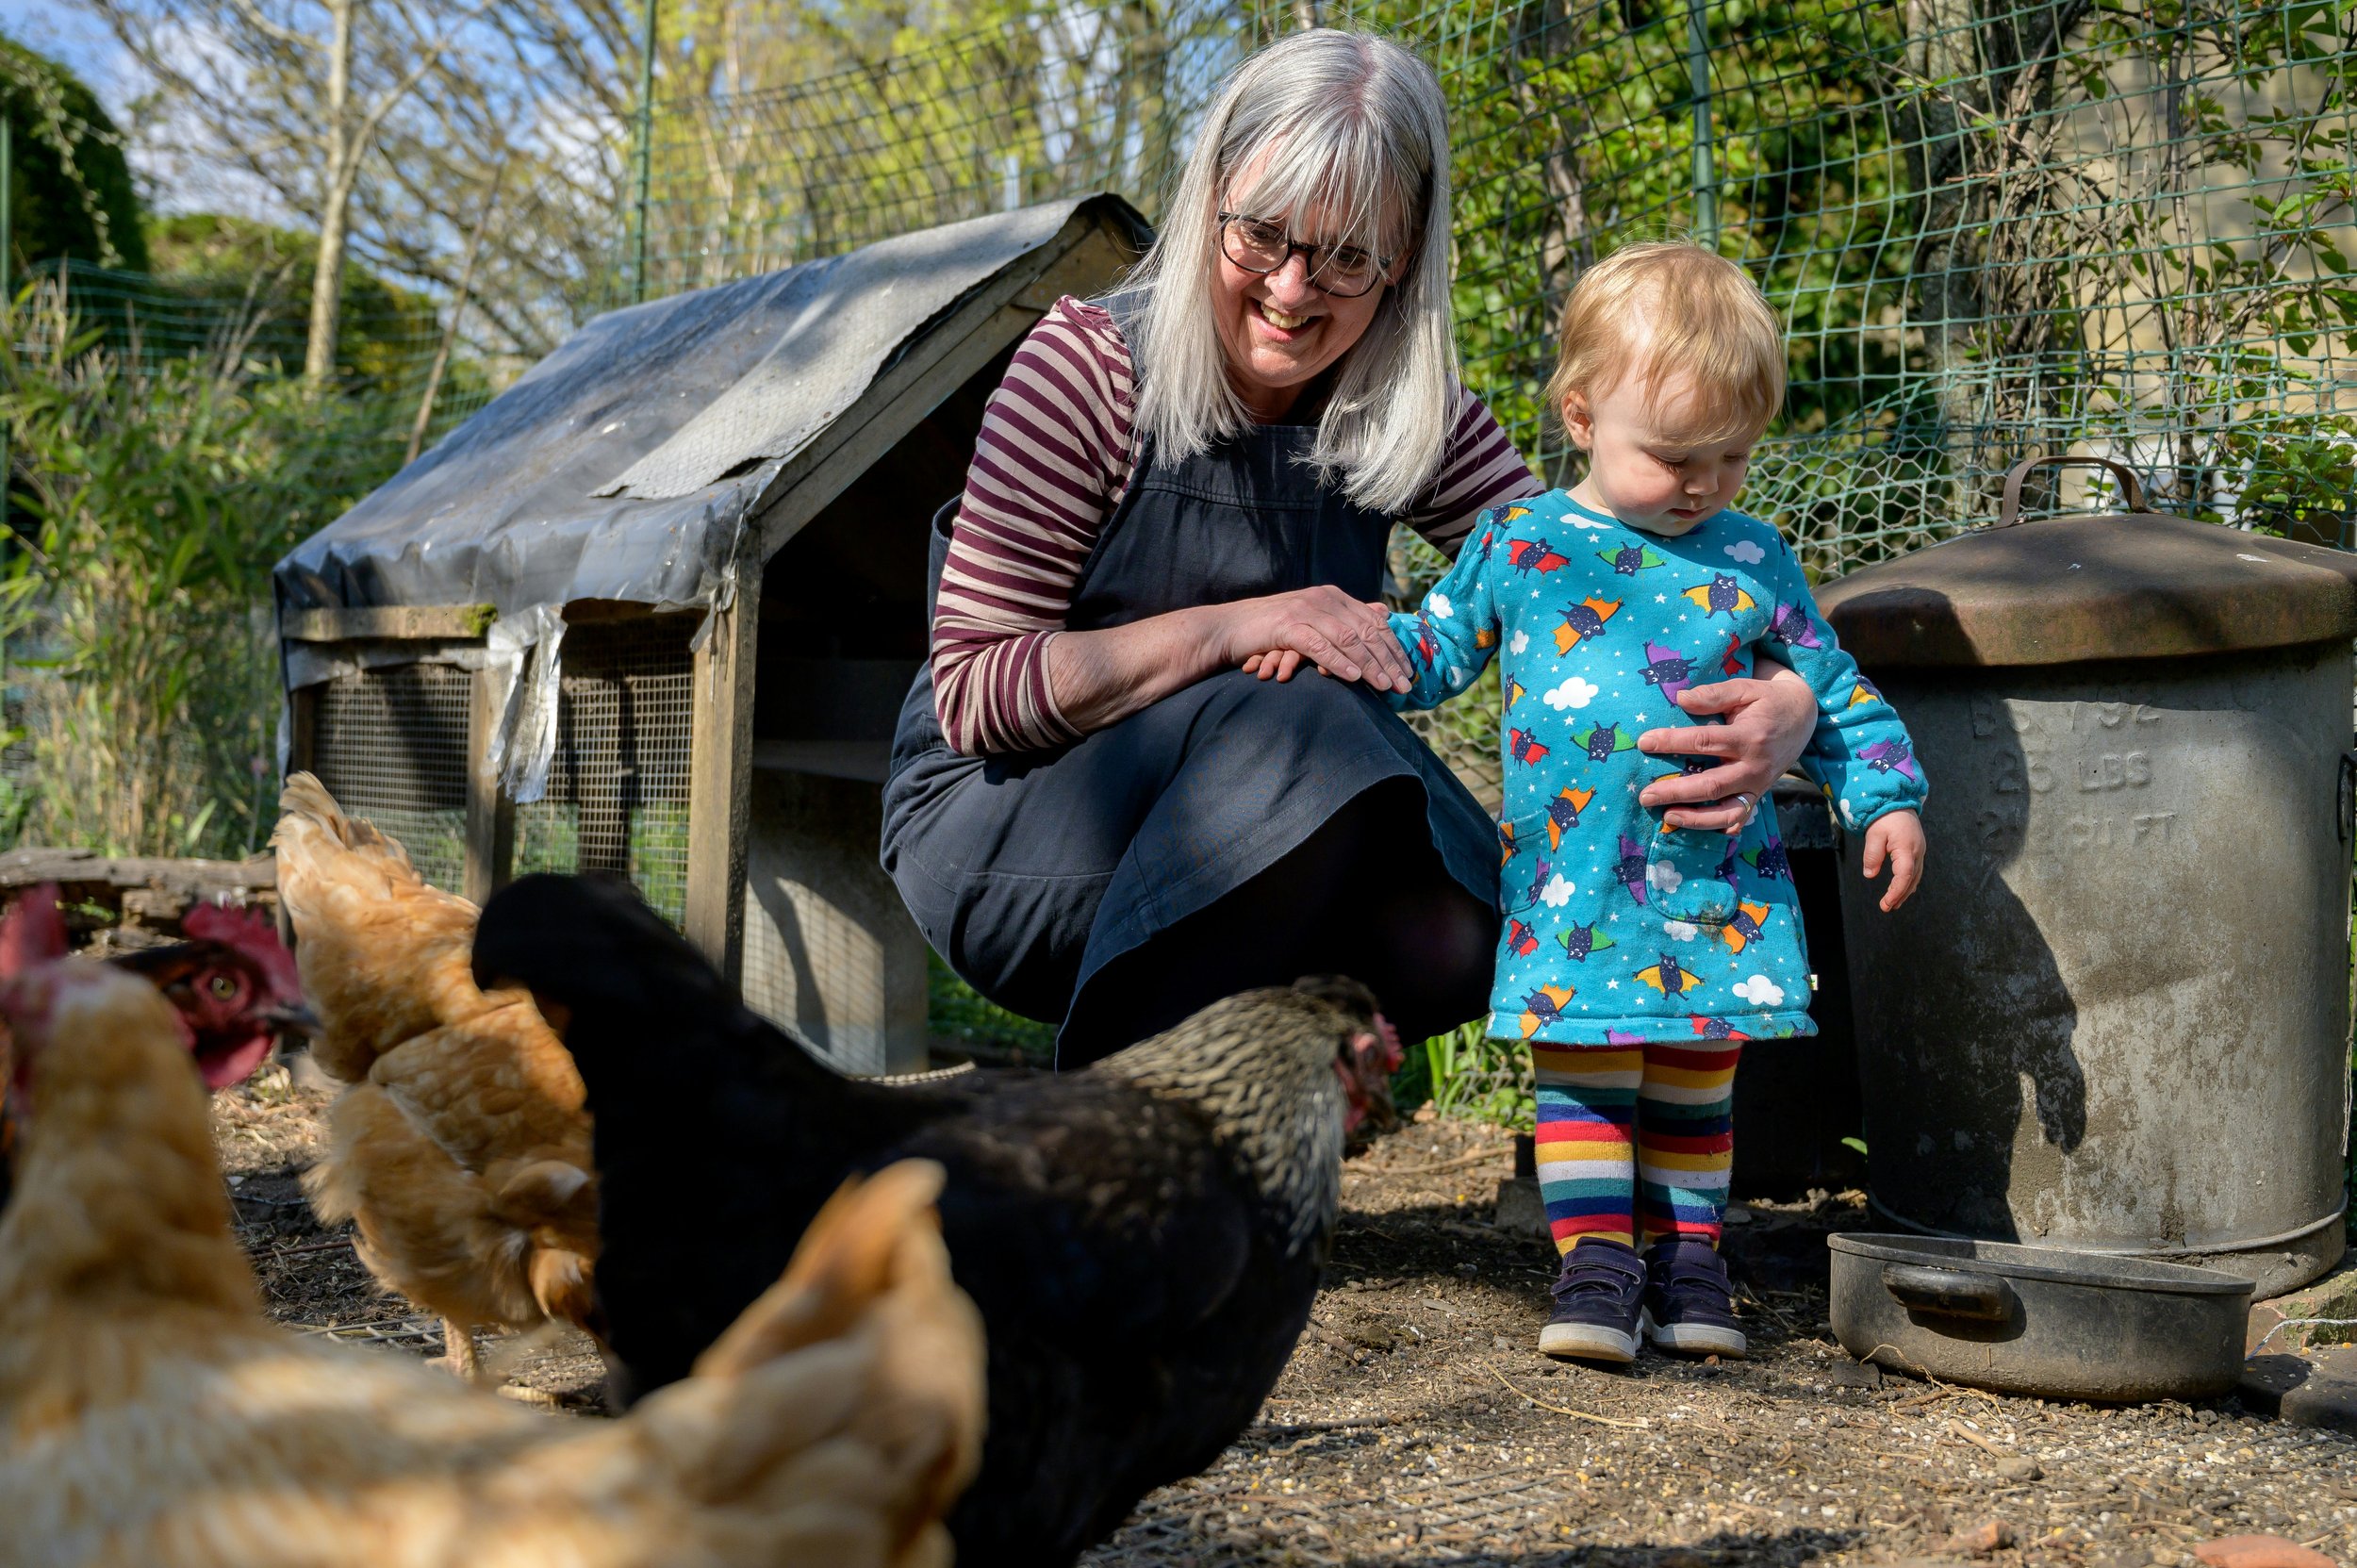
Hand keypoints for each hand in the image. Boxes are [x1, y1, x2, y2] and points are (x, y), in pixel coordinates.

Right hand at [1221, 587, 1410, 694]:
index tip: (1408, 672)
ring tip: (1385, 686)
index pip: (1373, 623)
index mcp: (1333, 597)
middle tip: (1403, 686)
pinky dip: (1339, 661)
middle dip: (1388, 660)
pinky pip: (1320, 645)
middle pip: (1365, 631)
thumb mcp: (1314, 620)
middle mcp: (1323, 598)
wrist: (1229, 628)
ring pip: (1347, 638)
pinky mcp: (1287, 625)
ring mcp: (1305, 610)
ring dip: (1370, 664)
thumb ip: (1346, 618)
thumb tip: (1382, 614)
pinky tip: (1354, 677)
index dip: (1393, 648)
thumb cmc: (1271, 630)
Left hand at [1636, 665, 1817, 832]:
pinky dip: (1721, 826)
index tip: (1644, 742)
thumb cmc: (1766, 700)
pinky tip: (1697, 827)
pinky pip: (1740, 816)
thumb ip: (1714, 694)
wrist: (1803, 716)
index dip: (1671, 742)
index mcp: (1749, 737)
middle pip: (1711, 785)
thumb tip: (1680, 698)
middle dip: (1676, 792)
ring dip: (1696, 818)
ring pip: (1726, 811)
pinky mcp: (1759, 794)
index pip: (1704, 743)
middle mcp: (1754, 766)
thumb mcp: (1745, 689)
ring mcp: (1758, 785)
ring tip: (1667, 817)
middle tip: (1645, 795)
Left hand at [1862, 810, 1925, 911]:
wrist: (1898, 801)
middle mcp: (1917, 852)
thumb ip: (1872, 855)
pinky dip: (1909, 882)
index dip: (1896, 892)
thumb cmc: (1885, 816)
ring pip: (1915, 876)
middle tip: (1887, 908)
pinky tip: (1903, 889)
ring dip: (1905, 891)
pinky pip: (1915, 870)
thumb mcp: (1874, 834)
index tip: (1886, 903)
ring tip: (1893, 904)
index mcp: (1907, 848)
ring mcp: (1920, 851)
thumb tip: (1870, 874)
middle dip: (1900, 895)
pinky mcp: (1917, 850)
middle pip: (1911, 879)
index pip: (1904, 875)